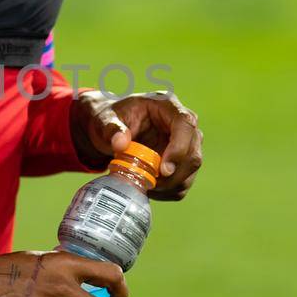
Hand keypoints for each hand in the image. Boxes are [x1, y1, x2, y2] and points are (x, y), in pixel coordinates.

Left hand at [70, 89, 202, 200]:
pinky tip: (149, 188)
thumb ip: (111, 128)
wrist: (108, 129)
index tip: (163, 170)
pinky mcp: (181, 161)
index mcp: (166, 105)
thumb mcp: (104, 119)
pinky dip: (168, 191)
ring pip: (191, 168)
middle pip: (193, 151)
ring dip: (171, 184)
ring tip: (145, 186)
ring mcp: (185, 143)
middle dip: (175, 173)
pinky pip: (184, 181)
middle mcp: (181, 123)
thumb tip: (120, 144)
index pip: (185, 124)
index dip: (179, 148)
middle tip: (150, 184)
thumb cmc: (108, 119)